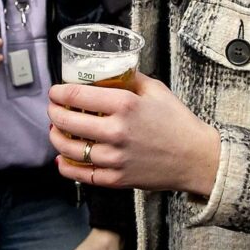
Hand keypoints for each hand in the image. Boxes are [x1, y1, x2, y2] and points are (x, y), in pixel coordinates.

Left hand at [47, 72, 221, 197]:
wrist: (196, 158)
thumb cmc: (177, 122)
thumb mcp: (156, 90)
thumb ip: (129, 79)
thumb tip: (107, 71)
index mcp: (125, 105)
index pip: (77, 96)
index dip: (58, 92)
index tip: (55, 91)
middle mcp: (116, 131)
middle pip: (67, 121)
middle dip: (53, 113)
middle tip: (53, 109)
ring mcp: (115, 158)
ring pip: (69, 149)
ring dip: (56, 138)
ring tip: (56, 131)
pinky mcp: (117, 178)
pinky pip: (82, 174)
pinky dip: (66, 167)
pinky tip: (62, 158)